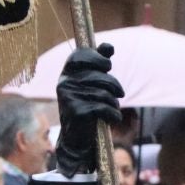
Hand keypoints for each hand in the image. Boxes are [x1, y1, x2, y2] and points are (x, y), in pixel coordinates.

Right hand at [54, 44, 124, 176]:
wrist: (76, 137)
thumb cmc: (86, 105)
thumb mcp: (91, 83)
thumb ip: (99, 63)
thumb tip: (109, 47)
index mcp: (66, 73)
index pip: (80, 55)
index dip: (97, 57)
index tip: (107, 65)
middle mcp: (64, 83)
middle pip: (99, 75)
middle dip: (114, 84)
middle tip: (120, 92)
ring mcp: (69, 97)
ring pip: (104, 93)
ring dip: (114, 102)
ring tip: (113, 108)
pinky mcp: (77, 112)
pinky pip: (103, 107)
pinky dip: (113, 113)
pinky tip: (113, 118)